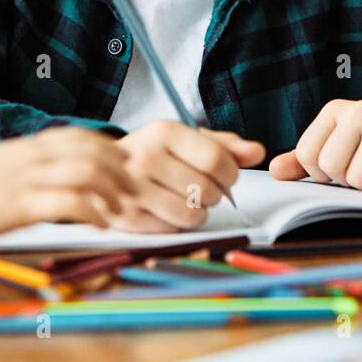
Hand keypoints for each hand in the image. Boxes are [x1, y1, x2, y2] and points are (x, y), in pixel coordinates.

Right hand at [0, 127, 136, 250]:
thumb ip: (21, 168)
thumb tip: (44, 177)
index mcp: (24, 148)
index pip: (77, 136)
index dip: (107, 146)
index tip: (125, 162)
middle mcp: (30, 158)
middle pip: (91, 150)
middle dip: (121, 169)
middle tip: (134, 189)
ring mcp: (26, 180)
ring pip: (87, 171)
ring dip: (113, 190)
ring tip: (122, 209)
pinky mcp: (19, 207)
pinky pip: (69, 202)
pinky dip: (93, 211)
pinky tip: (100, 223)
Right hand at [106, 121, 265, 232]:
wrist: (103, 169)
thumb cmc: (156, 153)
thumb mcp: (187, 140)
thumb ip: (225, 145)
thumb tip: (258, 152)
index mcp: (164, 132)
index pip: (216, 160)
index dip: (230, 174)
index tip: (225, 176)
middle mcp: (146, 157)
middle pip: (207, 190)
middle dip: (214, 195)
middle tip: (201, 190)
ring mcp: (133, 189)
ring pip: (192, 214)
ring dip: (198, 213)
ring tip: (186, 201)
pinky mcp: (126, 217)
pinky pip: (172, 230)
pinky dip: (177, 225)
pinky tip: (166, 211)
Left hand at [267, 99, 361, 193]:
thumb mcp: (339, 153)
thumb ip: (304, 162)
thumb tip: (274, 171)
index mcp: (334, 110)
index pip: (306, 155)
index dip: (322, 174)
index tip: (344, 165)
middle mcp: (358, 109)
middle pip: (330, 166)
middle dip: (348, 180)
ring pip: (357, 178)